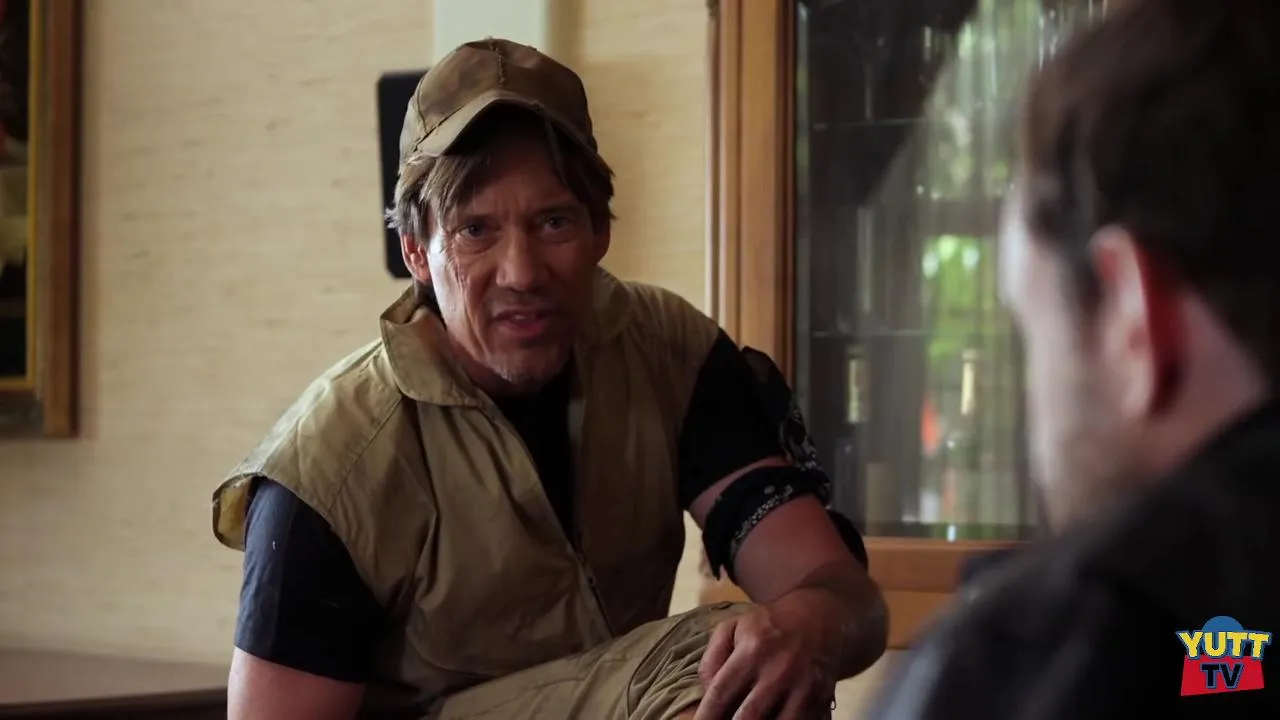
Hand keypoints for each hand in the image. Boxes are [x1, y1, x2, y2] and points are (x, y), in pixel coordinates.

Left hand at [694, 600, 836, 719]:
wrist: (818, 617)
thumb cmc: (767, 625)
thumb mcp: (732, 627)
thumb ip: (712, 659)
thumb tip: (707, 694)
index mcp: (752, 650)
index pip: (721, 694)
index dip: (706, 716)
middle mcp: (779, 670)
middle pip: (749, 717)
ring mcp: (804, 687)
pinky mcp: (822, 698)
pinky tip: (772, 717)